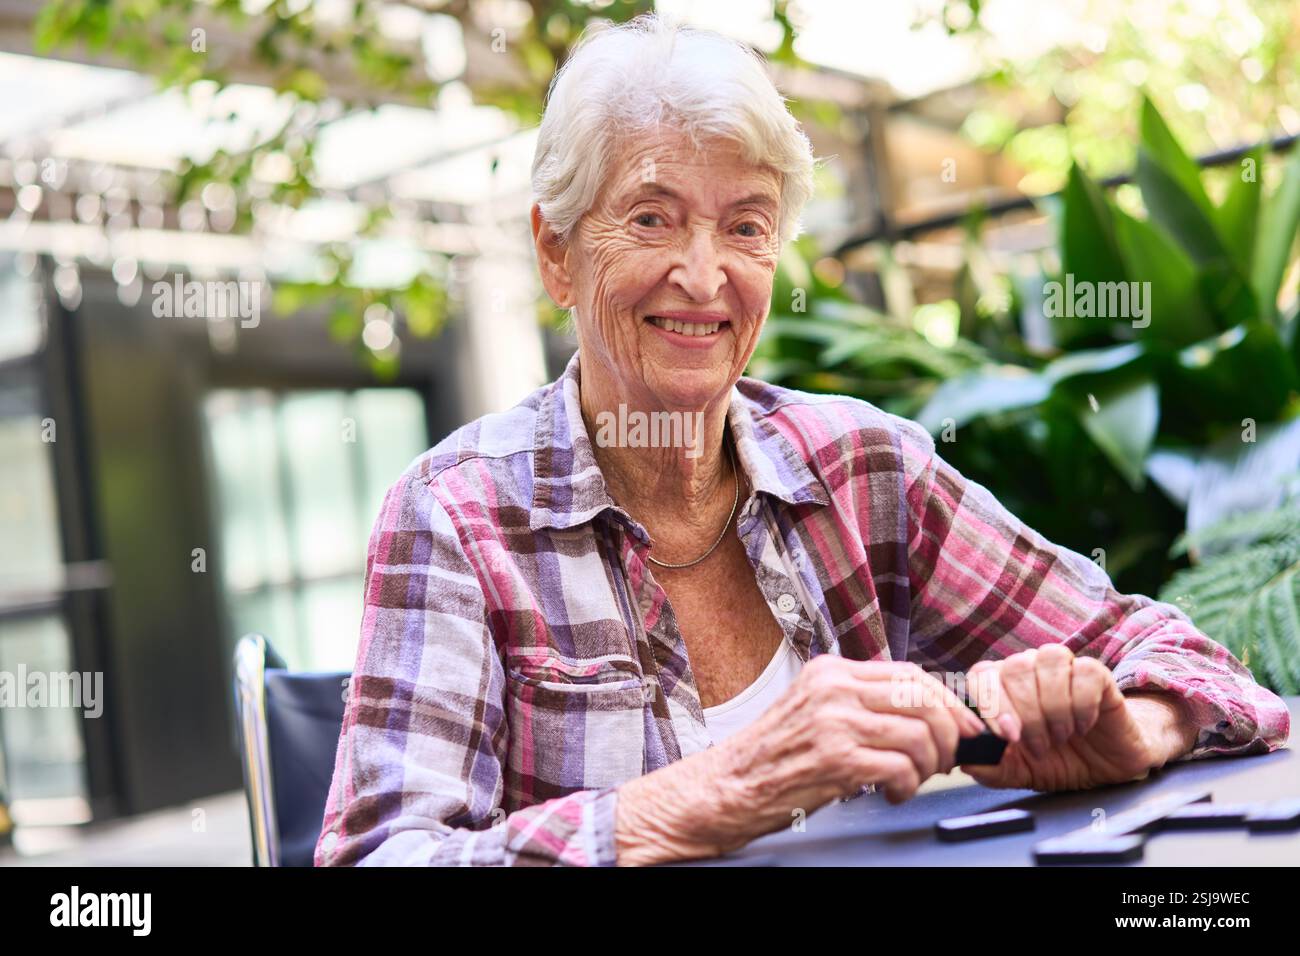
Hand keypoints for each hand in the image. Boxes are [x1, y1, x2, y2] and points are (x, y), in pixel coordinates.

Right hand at [615, 656, 985, 863]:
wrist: (725, 786)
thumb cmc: (772, 756)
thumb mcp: (814, 709)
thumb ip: (858, 701)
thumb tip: (923, 711)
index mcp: (830, 671)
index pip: (911, 675)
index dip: (948, 703)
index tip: (965, 726)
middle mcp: (833, 689)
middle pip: (923, 700)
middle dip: (950, 734)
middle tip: (946, 759)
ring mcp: (833, 722)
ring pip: (919, 735)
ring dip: (928, 767)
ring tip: (910, 780)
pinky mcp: (834, 759)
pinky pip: (900, 768)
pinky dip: (907, 786)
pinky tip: (890, 794)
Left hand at [959, 645, 1197, 790]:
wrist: (1105, 765)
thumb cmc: (1057, 761)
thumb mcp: (1020, 772)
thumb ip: (992, 767)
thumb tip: (966, 762)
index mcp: (1001, 685)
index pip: (981, 676)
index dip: (990, 703)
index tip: (1005, 735)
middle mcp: (1027, 668)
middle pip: (1014, 668)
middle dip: (1025, 714)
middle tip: (1037, 747)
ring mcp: (1061, 667)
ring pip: (1047, 661)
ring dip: (1053, 707)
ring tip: (1060, 737)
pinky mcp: (1096, 673)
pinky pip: (1084, 671)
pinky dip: (1082, 704)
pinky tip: (1083, 726)